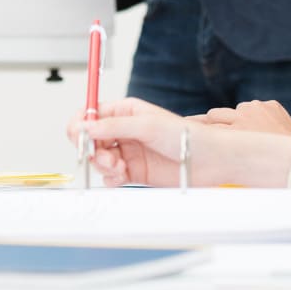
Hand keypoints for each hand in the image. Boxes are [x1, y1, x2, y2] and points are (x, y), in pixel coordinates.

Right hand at [69, 97, 290, 187]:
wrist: (211, 160)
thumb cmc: (188, 136)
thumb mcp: (148, 125)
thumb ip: (114, 126)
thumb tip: (86, 126)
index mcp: (126, 111)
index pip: (91, 114)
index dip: (81, 124)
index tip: (79, 136)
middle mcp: (125, 131)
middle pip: (91, 139)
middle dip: (92, 148)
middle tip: (103, 157)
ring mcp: (129, 152)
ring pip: (99, 158)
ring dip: (102, 164)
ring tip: (118, 167)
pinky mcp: (134, 172)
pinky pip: (111, 175)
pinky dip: (110, 178)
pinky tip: (121, 176)